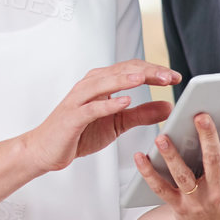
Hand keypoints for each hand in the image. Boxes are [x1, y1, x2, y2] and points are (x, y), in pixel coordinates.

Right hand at [19, 60, 178, 174]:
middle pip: (120, 71)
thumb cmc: (78, 133)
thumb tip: (168, 106)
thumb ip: (141, 114)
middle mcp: (89, 86)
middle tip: (169, 76)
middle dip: (146, 72)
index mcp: (101, 84)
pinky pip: (91, 107)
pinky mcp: (72, 117)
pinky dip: (108, 103)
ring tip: (146, 78)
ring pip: (104, 83)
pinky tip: (124, 101)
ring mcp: (78, 100)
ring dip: (126, 80)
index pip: (130, 69)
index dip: (153, 70)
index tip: (174, 76)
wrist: (45, 150)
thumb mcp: (117, 124)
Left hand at [134, 105, 219, 219]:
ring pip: (184, 176)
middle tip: (201, 114)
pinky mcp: (178, 207)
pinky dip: (149, 173)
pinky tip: (140, 155)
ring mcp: (198, 201)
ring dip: (172, 156)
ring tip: (163, 136)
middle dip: (208, 138)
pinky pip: (161, 189)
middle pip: (213, 162)